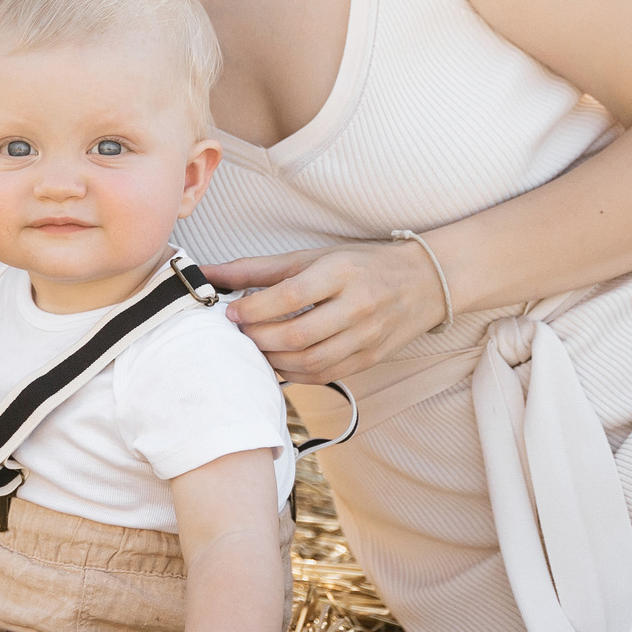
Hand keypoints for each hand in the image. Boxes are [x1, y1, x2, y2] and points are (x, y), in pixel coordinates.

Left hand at [201, 240, 449, 381]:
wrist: (423, 282)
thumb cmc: (359, 265)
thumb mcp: (312, 257)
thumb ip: (258, 268)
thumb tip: (208, 274)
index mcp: (342, 272)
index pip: (290, 296)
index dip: (254, 309)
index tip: (231, 312)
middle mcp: (358, 305)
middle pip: (297, 334)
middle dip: (258, 338)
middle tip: (239, 334)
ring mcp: (367, 336)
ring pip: (309, 361)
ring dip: (272, 360)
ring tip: (255, 348)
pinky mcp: (371, 359)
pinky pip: (324, 375)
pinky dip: (294, 374)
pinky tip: (278, 362)